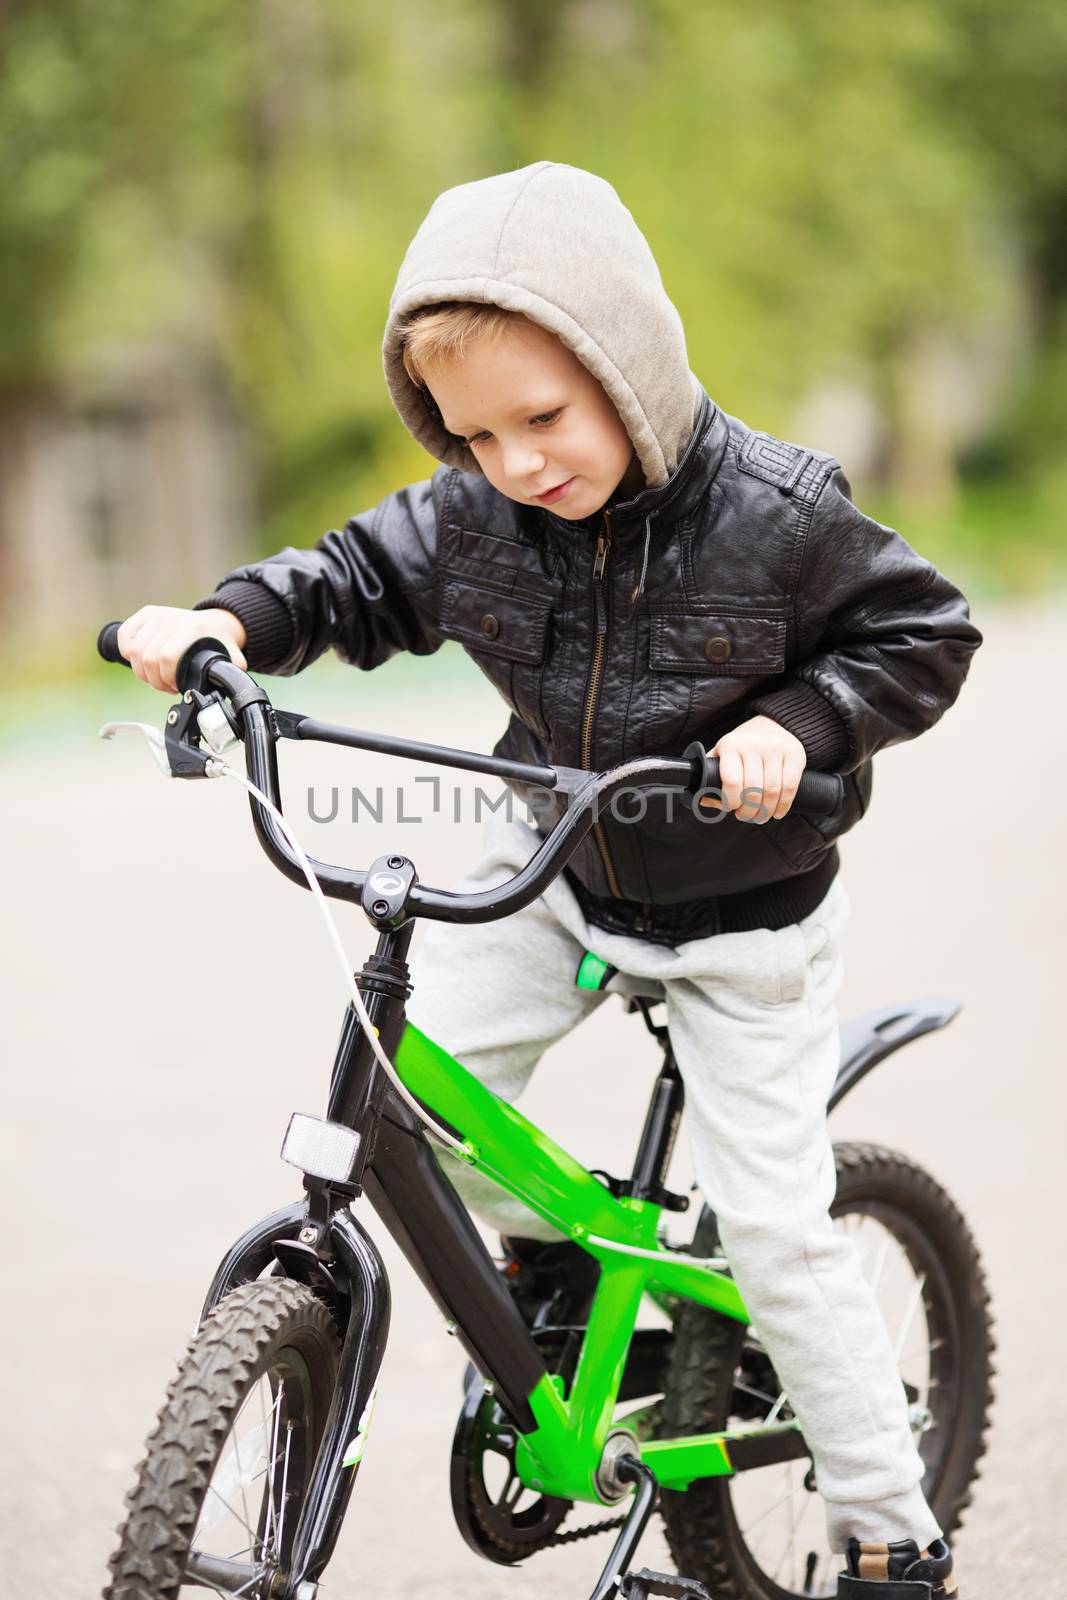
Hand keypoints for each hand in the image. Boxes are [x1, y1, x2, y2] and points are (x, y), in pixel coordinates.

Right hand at [116, 606, 247, 694]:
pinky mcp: (146, 614)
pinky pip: (125, 636)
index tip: (176, 687)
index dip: (167, 679)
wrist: (216, 621)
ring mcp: (157, 615)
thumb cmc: (221, 644)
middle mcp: (171, 619)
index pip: (167, 658)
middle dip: (156, 681)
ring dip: (142, 671)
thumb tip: (231, 691)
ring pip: (134, 651)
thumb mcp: (232, 659)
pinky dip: (127, 652)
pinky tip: (141, 661)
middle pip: (148, 659)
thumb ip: (232, 675)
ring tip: (157, 676)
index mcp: (191, 629)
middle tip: (168, 686)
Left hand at [698, 714, 806, 823]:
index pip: (732, 781)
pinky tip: (777, 812)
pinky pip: (791, 786)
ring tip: (761, 816)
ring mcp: (775, 748)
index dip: (731, 801)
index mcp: (730, 745)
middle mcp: (753, 745)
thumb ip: (711, 777)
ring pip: (772, 791)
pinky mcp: (794, 753)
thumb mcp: (723, 755)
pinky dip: (784, 805)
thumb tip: (702, 800)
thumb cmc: (742, 746)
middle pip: (753, 789)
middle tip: (746, 816)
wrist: (771, 723)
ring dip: (766, 811)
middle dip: (749, 811)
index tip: (731, 808)